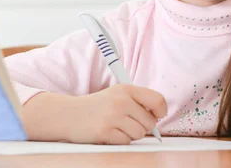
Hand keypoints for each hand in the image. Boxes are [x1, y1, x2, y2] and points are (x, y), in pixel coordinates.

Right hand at [23, 84, 166, 144]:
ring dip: (130, 134)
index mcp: (126, 89)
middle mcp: (121, 101)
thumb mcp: (117, 94)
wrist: (69, 114)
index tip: (156, 115)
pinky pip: (126, 142)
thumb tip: (158, 117)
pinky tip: (109, 132)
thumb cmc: (97, 106)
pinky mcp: (105, 132)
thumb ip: (137, 101)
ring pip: (139, 134)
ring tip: (116, 126)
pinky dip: (120, 140)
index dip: (160, 111)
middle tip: (127, 122)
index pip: (157, 99)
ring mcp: (113, 117)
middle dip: (142, 126)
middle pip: (149, 122)